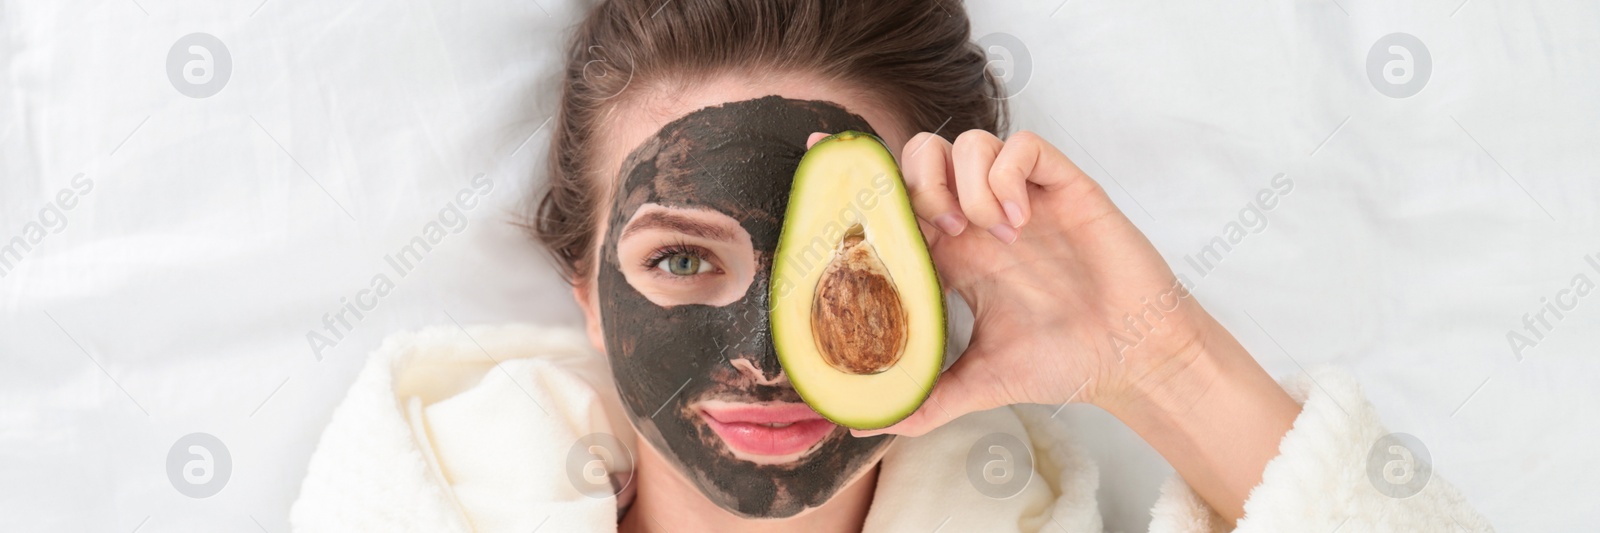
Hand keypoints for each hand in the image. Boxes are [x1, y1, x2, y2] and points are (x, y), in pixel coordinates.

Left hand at [805, 130, 1300, 523]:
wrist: (1131, 359)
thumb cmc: (1061, 362)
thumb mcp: (979, 384)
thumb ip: (924, 401)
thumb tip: (860, 426)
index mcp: (952, 254)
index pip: (897, 198)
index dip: (863, 181)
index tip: (823, 159)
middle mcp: (979, 218)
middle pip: (924, 153)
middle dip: (917, 179)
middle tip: (938, 231)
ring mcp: (1020, 197)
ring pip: (970, 141)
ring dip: (965, 181)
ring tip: (987, 231)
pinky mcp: (1063, 187)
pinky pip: (1023, 145)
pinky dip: (1008, 175)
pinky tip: (1017, 219)